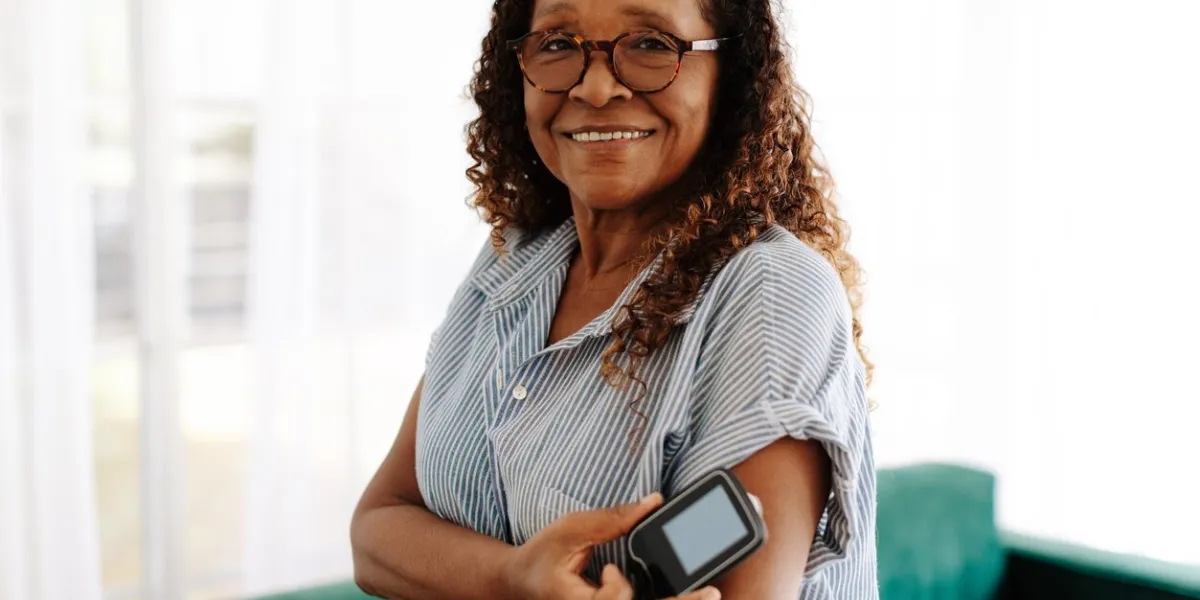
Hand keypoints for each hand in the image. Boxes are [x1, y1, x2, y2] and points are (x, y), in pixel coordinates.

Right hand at [502, 493, 721, 599]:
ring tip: (709, 594)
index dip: (617, 588)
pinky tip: (689, 591)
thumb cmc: (541, 557)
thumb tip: (653, 502)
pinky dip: (666, 596)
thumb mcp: (569, 530)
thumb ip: (611, 519)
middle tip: (712, 593)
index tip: (610, 568)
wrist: (521, 581)